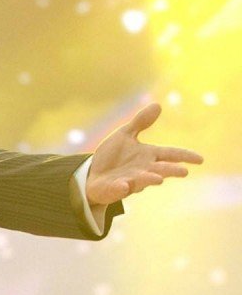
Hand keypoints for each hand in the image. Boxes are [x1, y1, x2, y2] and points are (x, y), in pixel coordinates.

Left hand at [87, 103, 203, 204]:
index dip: (184, 156)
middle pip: (160, 170)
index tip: (200, 159)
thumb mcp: (125, 135)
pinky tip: (123, 185)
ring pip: (142, 181)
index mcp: (148, 156)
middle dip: (170, 171)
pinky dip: (121, 188)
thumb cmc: (113, 156)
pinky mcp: (114, 189)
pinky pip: (118, 189)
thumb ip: (140, 122)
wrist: (92, 174)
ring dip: (149, 179)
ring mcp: (129, 181)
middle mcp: (143, 170)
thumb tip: (158, 105)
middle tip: (184, 172)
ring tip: (158, 179)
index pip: (170, 154)